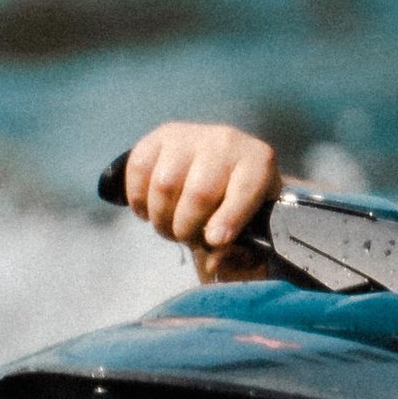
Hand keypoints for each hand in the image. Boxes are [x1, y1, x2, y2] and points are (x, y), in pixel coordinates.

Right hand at [120, 120, 282, 268]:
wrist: (222, 165)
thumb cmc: (240, 204)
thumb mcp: (252, 229)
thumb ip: (242, 255)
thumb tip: (215, 263)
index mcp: (258, 162)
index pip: (245, 189)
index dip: (229, 218)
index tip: (214, 241)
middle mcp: (226, 141)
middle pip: (199, 194)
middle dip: (187, 229)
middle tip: (187, 239)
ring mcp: (191, 135)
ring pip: (164, 185)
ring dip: (161, 219)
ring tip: (169, 227)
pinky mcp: (160, 136)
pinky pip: (139, 169)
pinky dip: (139, 199)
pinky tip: (149, 210)